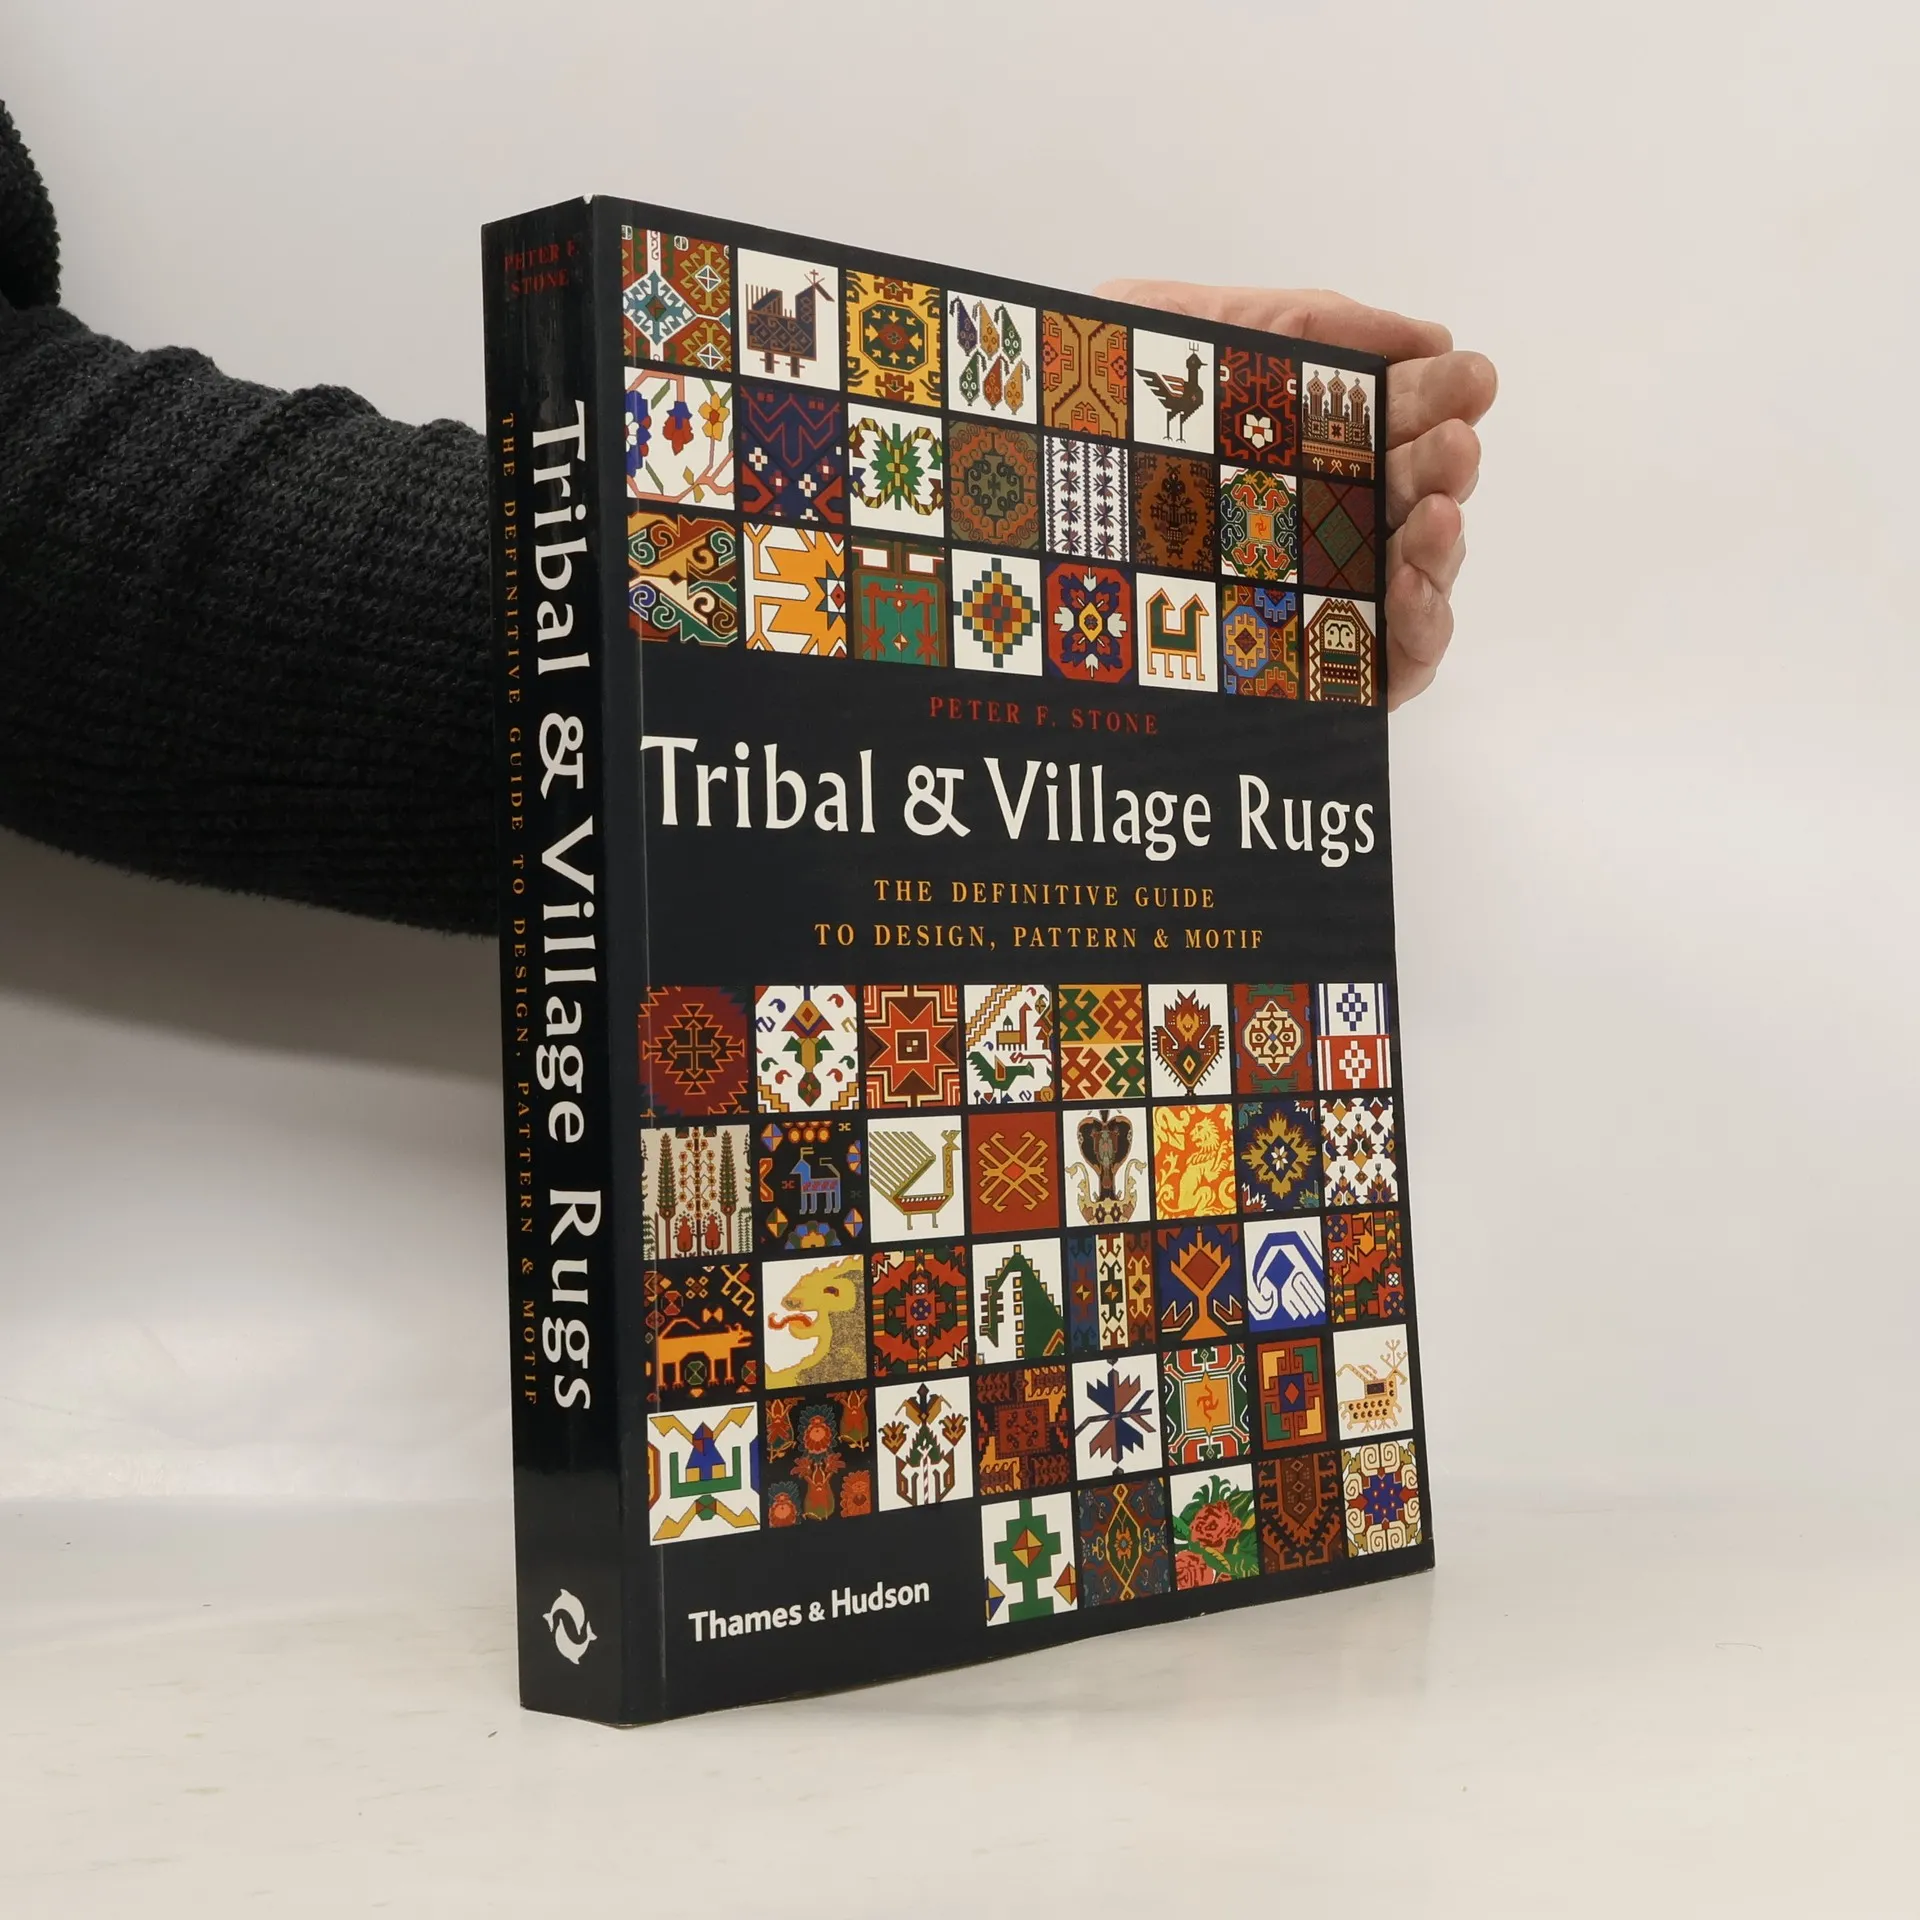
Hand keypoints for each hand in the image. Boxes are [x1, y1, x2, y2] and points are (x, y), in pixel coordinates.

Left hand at [1094, 280, 1495, 707]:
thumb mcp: (1169, 329)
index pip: (1395, 419)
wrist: (997, 510)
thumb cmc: (1076, 420)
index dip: (1442, 397)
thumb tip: (1425, 339)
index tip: (1466, 379)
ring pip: (1418, 577)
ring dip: (1445, 545)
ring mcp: (1313, 597)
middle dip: (1446, 465)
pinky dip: (1424, 632)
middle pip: (1416, 495)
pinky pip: (1388, 665)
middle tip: (1450, 447)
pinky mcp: (1303, 676)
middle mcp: (1316, 519)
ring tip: (1434, 514)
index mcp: (1296, 442)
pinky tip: (1412, 590)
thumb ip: (1294, 321)